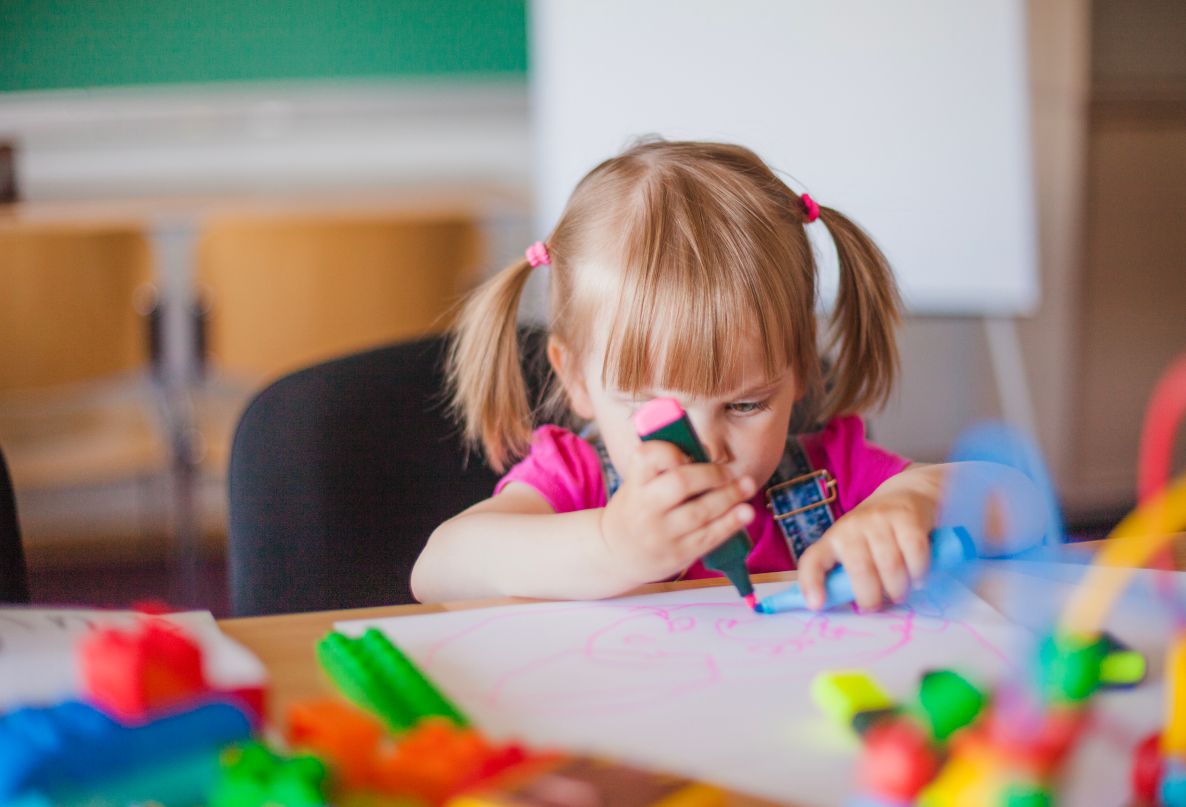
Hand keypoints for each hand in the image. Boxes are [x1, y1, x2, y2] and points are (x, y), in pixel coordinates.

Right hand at [598, 440, 756, 585]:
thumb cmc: (634, 511)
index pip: (647, 457)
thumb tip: (705, 453)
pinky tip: (746, 512)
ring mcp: (661, 534)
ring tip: (747, 486)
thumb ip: (662, 472)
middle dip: (711, 474)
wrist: (613, 556)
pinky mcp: (678, 554)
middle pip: (680, 483)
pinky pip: (709, 536)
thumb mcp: (636, 487)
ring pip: (700, 511)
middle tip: (728, 472)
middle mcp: (645, 509)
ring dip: (729, 496)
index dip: (669, 451)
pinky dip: (730, 522)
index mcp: (634, 486)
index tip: (687, 454)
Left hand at [795, 465, 942, 610]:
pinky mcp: (907, 517)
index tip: (817, 605)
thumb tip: (848, 608)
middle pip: (859, 569)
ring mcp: (879, 519)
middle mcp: (852, 526)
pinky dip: (918, 572)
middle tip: (879, 606)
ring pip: (889, 564)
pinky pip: (915, 552)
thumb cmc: (877, 532)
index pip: (813, 560)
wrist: (906, 492)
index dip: (811, 583)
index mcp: (833, 539)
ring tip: (900, 594)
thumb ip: (850, 574)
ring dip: (898, 589)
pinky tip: (918, 579)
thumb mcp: (855, 548)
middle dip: (871, 597)